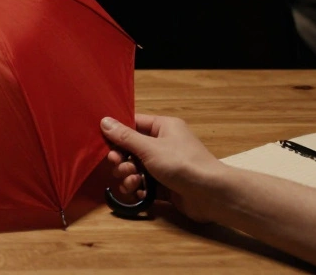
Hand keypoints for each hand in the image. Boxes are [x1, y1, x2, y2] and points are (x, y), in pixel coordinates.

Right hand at [100, 114, 229, 223]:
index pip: (134, 124)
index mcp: (163, 127)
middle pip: (132, 149)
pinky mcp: (166, 185)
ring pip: (136, 168)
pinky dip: (139, 188)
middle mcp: (164, 144)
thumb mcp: (150, 148)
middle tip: (119, 167)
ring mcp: (165, 166)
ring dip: (129, 176)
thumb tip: (104, 120)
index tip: (105, 145)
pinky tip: (139, 193)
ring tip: (133, 182)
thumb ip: (125, 137)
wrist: (211, 194)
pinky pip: (145, 184)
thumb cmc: (181, 163)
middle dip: (122, 160)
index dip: (117, 134)